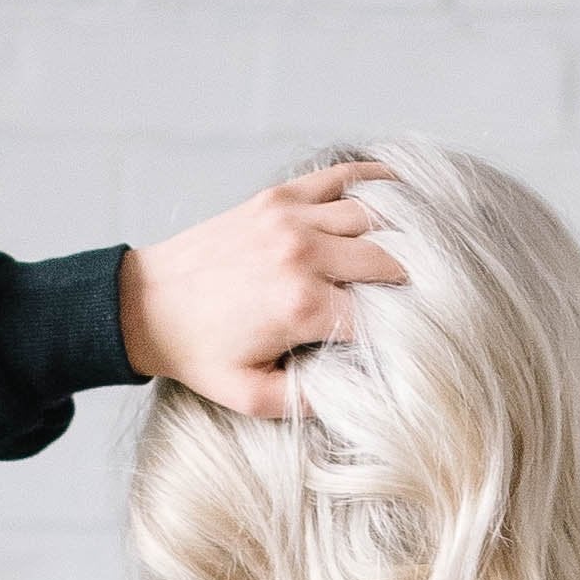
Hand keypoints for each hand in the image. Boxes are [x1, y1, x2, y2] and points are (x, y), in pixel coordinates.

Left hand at [117, 164, 409, 418]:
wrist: (145, 305)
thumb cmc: (199, 355)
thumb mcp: (251, 397)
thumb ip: (310, 401)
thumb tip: (364, 397)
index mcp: (301, 306)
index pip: (382, 316)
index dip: (408, 332)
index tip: (422, 344)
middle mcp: (302, 254)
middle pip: (390, 260)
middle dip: (414, 283)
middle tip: (434, 299)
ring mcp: (291, 218)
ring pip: (376, 214)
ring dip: (404, 233)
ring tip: (428, 253)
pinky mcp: (279, 197)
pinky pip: (342, 177)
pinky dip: (377, 181)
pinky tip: (404, 193)